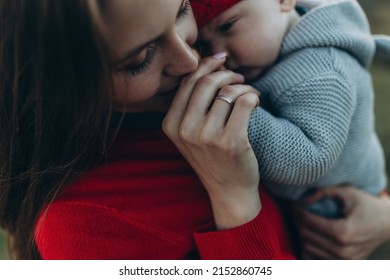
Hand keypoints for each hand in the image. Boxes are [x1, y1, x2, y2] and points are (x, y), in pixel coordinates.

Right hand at [163, 53, 260, 229]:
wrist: (229, 191)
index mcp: (171, 124)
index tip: (221, 60)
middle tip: (239, 77)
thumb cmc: (212, 157)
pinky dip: (253, 96)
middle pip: (207, 83)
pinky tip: (255, 102)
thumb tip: (208, 65)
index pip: (187, 82)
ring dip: (244, 87)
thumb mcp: (190, 134)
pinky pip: (245, 102)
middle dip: (226, 73)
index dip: (206, 65)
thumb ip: (192, 104)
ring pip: (228, 92)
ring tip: (250, 94)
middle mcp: (185, 130)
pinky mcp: (231, 141)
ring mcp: (207, 137)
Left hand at [294, 185, 389, 258]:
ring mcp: (343, 261)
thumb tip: (303, 199)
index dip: (297, 210)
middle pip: (305, 235)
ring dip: (303, 233)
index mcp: (343, 232)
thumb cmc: (367, 205)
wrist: (388, 223)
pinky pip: (315, 259)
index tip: (294, 203)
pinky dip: (310, 247)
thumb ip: (324, 193)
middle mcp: (342, 251)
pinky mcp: (344, 265)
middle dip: (298, 220)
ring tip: (305, 221)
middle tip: (297, 210)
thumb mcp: (348, 193)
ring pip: (307, 248)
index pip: (308, 222)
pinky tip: (313, 235)